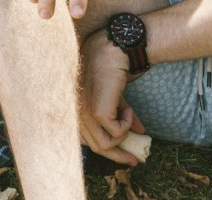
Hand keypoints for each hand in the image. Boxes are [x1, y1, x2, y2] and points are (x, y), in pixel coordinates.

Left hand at [78, 29, 144, 164]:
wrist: (111, 52)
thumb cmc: (110, 71)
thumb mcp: (114, 98)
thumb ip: (120, 116)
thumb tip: (139, 134)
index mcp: (72, 110)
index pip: (85, 141)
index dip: (106, 151)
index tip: (125, 158)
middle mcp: (73, 114)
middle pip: (96, 147)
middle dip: (118, 155)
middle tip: (136, 159)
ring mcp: (83, 114)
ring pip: (106, 144)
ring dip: (124, 134)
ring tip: (130, 114)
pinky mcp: (97, 112)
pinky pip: (117, 132)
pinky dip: (127, 123)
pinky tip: (128, 107)